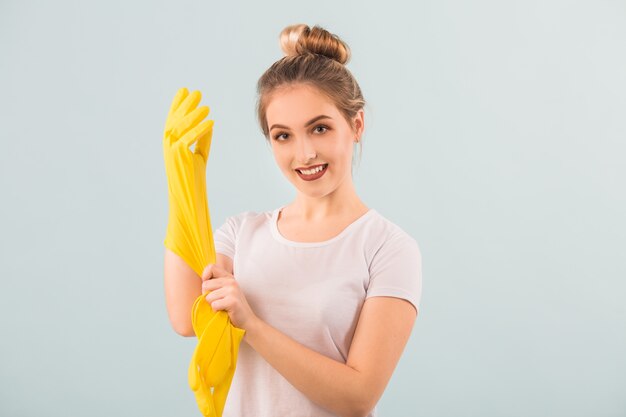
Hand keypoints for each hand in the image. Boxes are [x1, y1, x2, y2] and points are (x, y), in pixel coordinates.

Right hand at [162, 87, 215, 275]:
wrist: (186, 225)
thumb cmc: (193, 199)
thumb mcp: (199, 165)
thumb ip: (202, 146)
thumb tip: (209, 128)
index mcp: (177, 156)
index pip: (178, 128)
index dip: (182, 110)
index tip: (188, 94)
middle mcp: (171, 157)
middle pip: (173, 126)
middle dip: (181, 107)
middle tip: (191, 90)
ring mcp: (172, 163)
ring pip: (176, 132)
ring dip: (189, 115)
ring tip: (200, 100)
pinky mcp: (177, 169)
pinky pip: (185, 146)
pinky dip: (196, 132)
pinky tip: (208, 121)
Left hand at [201, 264, 257, 330]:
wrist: (247, 322)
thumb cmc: (232, 308)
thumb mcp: (225, 292)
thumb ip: (215, 284)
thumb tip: (201, 282)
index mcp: (229, 277)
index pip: (211, 267)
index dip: (205, 277)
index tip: (208, 287)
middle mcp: (231, 281)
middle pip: (205, 285)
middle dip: (207, 295)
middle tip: (218, 302)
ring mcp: (232, 290)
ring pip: (208, 297)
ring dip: (212, 305)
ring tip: (222, 307)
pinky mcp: (232, 301)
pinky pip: (214, 305)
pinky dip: (216, 311)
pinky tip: (225, 312)